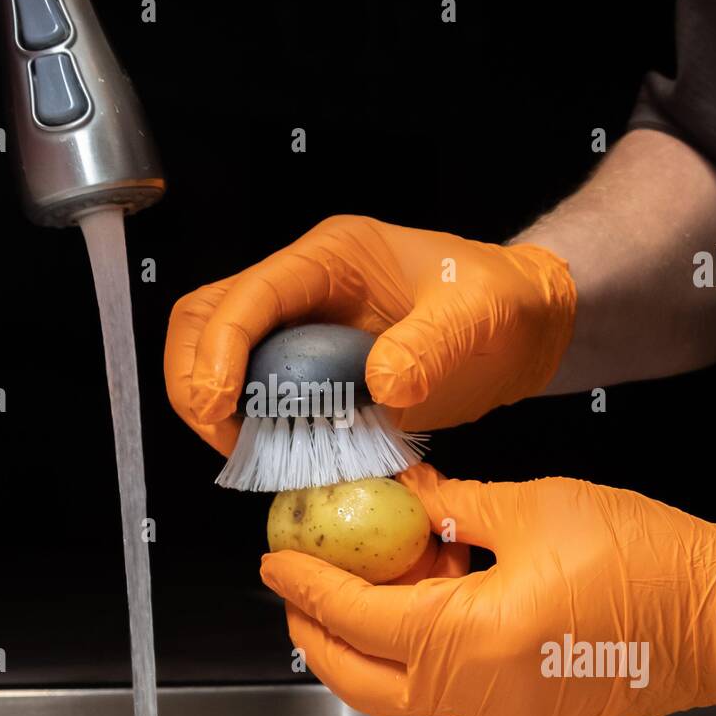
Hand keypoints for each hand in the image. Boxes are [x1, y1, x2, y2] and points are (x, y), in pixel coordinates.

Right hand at [164, 215, 576, 454]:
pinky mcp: (308, 371)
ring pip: (215, 357)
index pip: (249, 294)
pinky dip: (250, 429)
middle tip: (227, 439)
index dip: (221, 349)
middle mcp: (303, 288)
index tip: (219, 406)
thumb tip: (382, 383)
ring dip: (215, 409)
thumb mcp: (475, 316)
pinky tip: (278, 457)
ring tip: (250, 453)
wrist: (520, 327)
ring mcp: (300, 329)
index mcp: (332, 258)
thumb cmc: (501, 302)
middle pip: (204, 319)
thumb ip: (431, 345)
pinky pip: (254, 395)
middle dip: (196, 380)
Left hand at [259, 464, 715, 715]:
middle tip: (297, 586)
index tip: (276, 560)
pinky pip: (448, 686)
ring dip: (366, 642)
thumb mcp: (538, 507)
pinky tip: (425, 596)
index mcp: (472, 640)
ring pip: (402, 689)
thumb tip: (407, 494)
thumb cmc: (649, 558)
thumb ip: (456, 506)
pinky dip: (416, 649)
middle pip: (363, 679)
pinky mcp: (529, 707)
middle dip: (316, 633)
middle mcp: (480, 691)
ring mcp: (505, 709)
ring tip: (357, 582)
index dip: (309, 587)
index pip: (358, 619)